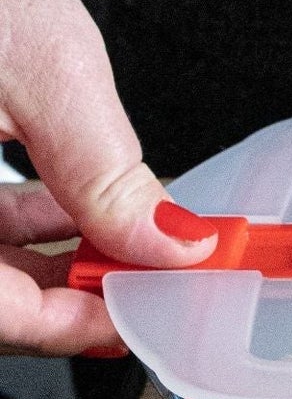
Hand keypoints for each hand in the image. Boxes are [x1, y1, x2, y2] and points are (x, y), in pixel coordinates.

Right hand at [0, 0, 214, 353]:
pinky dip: (15, 219)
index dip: (68, 327)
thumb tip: (168, 244)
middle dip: (66, 293)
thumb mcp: (47, 71)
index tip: (141, 317)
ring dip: (47, 258)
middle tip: (144, 282)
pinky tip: (74, 205)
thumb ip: (104, 174)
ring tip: (124, 241)